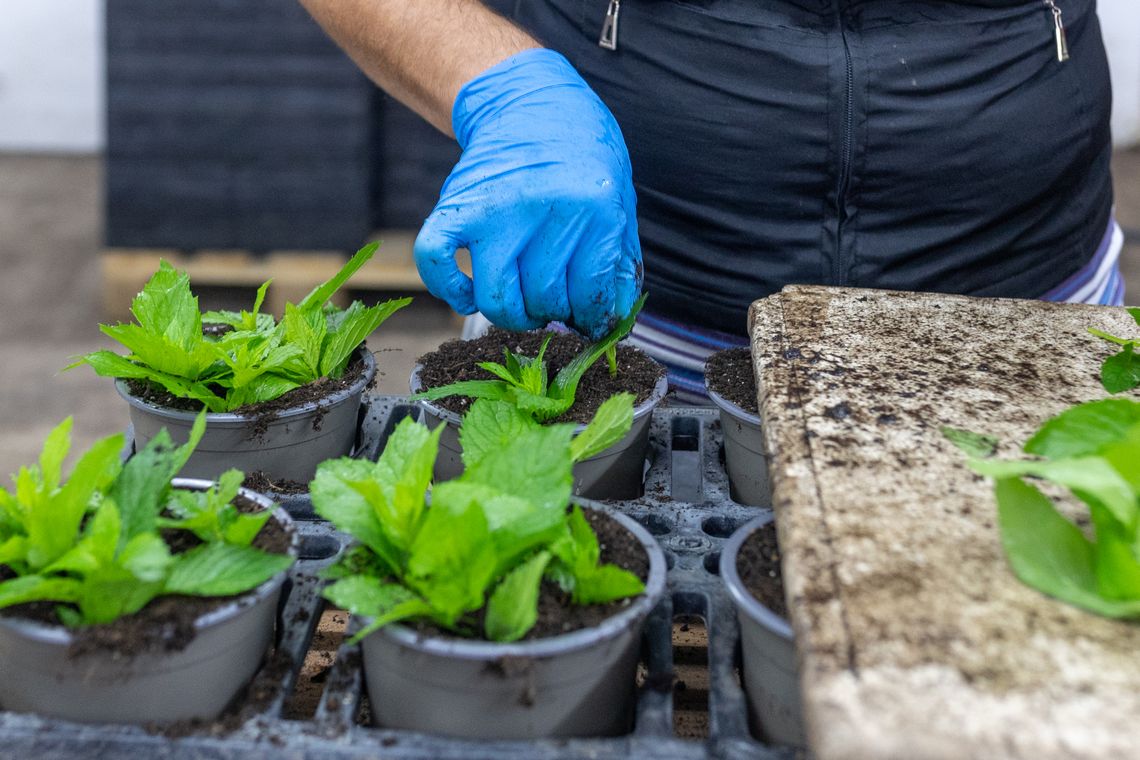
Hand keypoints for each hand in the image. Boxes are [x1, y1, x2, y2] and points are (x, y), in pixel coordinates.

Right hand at [414, 48, 641, 339]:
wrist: (529, 101)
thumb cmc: (580, 156)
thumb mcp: (617, 199)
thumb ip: (616, 261)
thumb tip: (611, 322)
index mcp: (593, 207)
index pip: (590, 294)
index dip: (591, 318)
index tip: (587, 319)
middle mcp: (543, 208)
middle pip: (543, 301)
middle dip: (552, 313)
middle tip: (553, 300)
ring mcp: (494, 208)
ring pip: (496, 299)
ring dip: (510, 313)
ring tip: (522, 301)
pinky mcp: (455, 206)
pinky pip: (437, 262)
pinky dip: (449, 289)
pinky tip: (469, 294)